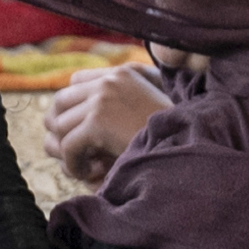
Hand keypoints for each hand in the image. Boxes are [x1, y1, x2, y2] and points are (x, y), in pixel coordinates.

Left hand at [43, 65, 166, 184]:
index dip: (72, 109)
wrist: (189, 146)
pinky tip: (88, 174)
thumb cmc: (175, 135)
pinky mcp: (98, 122)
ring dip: (66, 151)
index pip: (75, 81)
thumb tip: (90, 108)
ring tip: (84, 166)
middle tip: (74, 154)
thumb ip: (125, 100)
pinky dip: (73, 164)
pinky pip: (68, 146)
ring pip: (59, 126)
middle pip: (60, 102)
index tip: (82, 133)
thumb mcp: (151, 106)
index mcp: (122, 73)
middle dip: (61, 130)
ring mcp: (102, 99)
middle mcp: (109, 81)